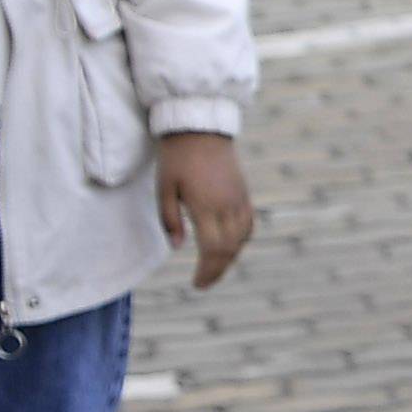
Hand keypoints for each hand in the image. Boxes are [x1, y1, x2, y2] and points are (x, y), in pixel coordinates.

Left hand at [154, 132, 256, 286]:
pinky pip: (248, 225)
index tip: (196, 284)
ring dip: (229, 258)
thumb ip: (169, 218)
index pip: (213, 249)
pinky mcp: (244, 193)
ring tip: (214, 268)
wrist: (201, 128)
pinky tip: (230, 247)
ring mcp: (239, 199)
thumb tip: (178, 246)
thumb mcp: (164, 188)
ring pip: (242, 239)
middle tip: (204, 283)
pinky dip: (240, 241)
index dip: (207, 270)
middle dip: (217, 270)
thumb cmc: (177, 158)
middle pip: (229, 249)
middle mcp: (228, 205)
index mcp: (206, 206)